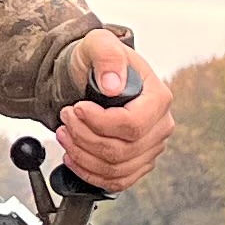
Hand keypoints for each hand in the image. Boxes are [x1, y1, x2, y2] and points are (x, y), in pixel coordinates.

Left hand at [57, 45, 173, 192]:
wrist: (93, 76)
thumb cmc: (98, 60)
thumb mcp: (98, 43)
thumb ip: (107, 56)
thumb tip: (112, 85)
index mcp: (158, 97)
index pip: (133, 125)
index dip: (100, 122)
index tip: (77, 109)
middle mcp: (160, 125)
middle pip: (123, 151)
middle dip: (85, 137)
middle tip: (65, 118)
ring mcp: (150, 147)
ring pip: (116, 168)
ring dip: (82, 155)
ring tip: (64, 134)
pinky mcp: (137, 163)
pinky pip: (116, 181)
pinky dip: (89, 173)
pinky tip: (73, 156)